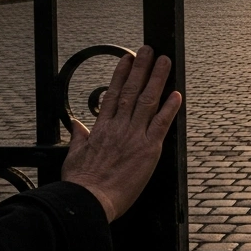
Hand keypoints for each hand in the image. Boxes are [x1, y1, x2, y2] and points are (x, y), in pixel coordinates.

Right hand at [61, 46, 182, 221]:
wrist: (89, 200)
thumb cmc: (81, 183)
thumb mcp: (74, 155)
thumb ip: (79, 137)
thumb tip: (77, 125)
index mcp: (101, 128)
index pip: (113, 93)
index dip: (121, 74)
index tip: (127, 58)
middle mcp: (119, 127)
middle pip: (132, 91)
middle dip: (141, 68)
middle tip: (149, 50)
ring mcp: (134, 136)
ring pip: (148, 101)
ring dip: (157, 79)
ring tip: (164, 61)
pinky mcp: (148, 149)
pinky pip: (162, 124)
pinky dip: (170, 108)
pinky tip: (177, 93)